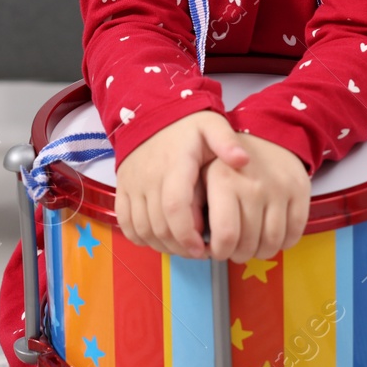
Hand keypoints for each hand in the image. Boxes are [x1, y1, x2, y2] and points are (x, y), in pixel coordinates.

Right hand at [115, 110, 248, 258]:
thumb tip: (243, 160)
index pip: (174, 207)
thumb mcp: (212, 125)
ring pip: (142, 228)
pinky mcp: (122, 189)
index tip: (202, 247)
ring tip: (183, 248)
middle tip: (198, 252)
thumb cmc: (188, 126)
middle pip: (159, 225)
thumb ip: (227, 142)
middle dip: (180, 246)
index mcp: (175, 164)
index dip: (187, 233)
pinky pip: (125, 222)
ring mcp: (132, 184)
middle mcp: (149, 176)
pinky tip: (160, 240)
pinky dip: (141, 238)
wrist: (152, 114)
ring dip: (162, 245)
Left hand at [202, 132, 310, 262]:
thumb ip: (194, 206)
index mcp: (224, 180)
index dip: (220, 252)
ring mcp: (280, 189)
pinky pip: (294, 233)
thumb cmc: (229, 163)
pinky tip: (271, 236)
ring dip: (261, 253)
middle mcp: (253, 185)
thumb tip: (195, 241)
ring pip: (272, 242)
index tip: (218, 250)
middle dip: (239, 255)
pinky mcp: (301, 191)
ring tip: (252, 247)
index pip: (226, 235)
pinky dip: (283, 243)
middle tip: (235, 251)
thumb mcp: (202, 175)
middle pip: (249, 244)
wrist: (267, 134)